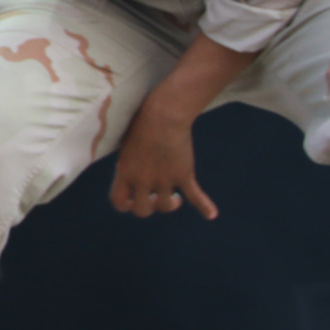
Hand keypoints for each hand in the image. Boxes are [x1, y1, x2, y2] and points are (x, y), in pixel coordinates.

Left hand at [110, 100, 218, 219]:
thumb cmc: (141, 124)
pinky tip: (211, 214)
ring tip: (176, 198)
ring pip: (166, 206)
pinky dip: (205, 206)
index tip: (133, 200)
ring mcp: (164, 179)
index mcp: (125, 171)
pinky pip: (195, 197)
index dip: (125, 205)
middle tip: (155, 198)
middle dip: (149, 207)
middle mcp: (143, 179)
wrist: (163, 114)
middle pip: (142, 210)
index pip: (118, 201)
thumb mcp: (126, 145)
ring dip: (171, 204)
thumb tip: (130, 177)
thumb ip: (128, 164)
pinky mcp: (183, 174)